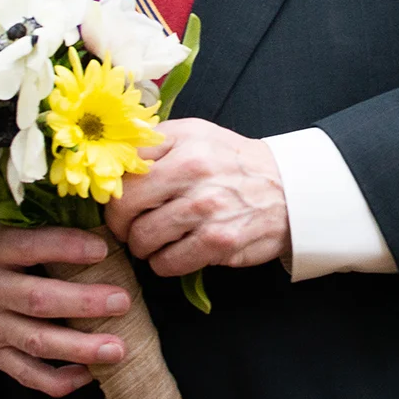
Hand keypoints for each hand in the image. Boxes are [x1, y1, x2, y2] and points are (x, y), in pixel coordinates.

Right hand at [0, 206, 130, 397]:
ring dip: (79, 349)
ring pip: (36, 343)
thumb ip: (22, 202)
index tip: (104, 247)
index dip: (67, 247)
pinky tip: (87, 375)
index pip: (30, 247)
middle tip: (123, 301)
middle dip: (83, 303)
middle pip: (38, 301)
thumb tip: (73, 186)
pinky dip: (56, 380)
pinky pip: (24, 373)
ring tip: (118, 350)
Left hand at [102, 117, 288, 276]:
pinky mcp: (219, 242)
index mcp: (184, 141)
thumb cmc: (233, 163)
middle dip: (120, 223)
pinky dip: (164, 263)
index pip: (124, 166)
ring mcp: (207, 208)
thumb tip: (110, 160)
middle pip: (125, 206)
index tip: (117, 197)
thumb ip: (155, 142)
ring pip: (142, 239)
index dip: (112, 187)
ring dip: (143, 246)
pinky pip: (167, 263)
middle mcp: (194, 171)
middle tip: (129, 226)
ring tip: (156, 240)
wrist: (289, 190)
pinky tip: (175, 253)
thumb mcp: (197, 135)